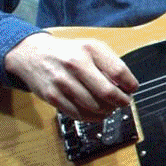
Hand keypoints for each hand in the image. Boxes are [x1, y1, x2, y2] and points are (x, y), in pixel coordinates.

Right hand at [4, 33, 137, 120]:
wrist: (34, 55)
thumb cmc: (69, 52)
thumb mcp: (92, 48)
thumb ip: (110, 64)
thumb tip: (127, 87)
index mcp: (90, 49)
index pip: (119, 72)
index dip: (130, 84)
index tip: (132, 89)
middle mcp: (75, 64)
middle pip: (107, 92)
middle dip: (121, 101)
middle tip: (124, 102)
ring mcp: (62, 81)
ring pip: (94, 106)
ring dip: (108, 110)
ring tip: (111, 107)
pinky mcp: (52, 96)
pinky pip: (78, 114)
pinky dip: (92, 117)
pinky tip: (97, 113)